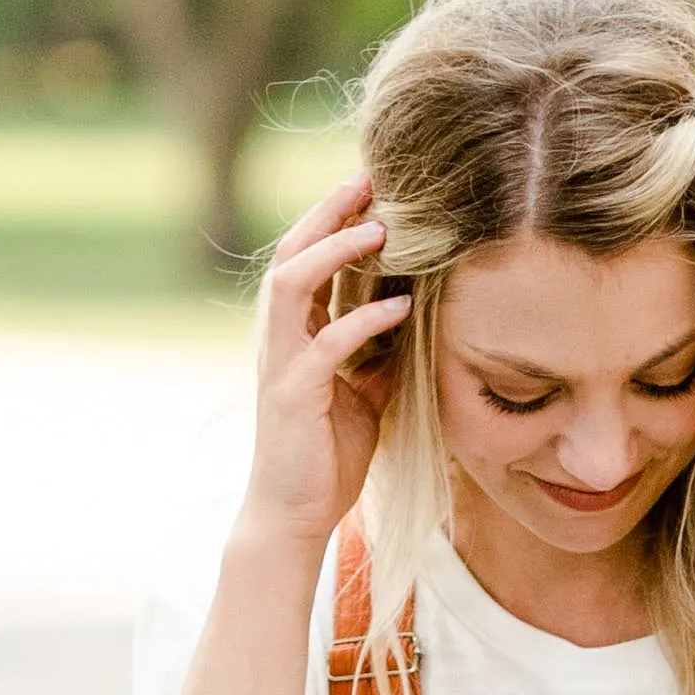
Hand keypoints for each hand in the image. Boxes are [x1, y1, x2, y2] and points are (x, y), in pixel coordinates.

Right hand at [238, 170, 411, 552]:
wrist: (295, 516)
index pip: (307, 258)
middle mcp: (279, 339)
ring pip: (294, 283)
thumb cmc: (326, 457)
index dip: (335, 218)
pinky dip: (362, 321)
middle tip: (370, 178)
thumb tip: (414, 319)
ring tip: (380, 229)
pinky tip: (398, 307)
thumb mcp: (365, 396)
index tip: (373, 185)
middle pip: (293, 252)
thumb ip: (378, 354)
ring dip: (335, 252)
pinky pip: (326, 345)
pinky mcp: (295, 396)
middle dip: (329, 212)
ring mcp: (282, 364)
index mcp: (294, 334)